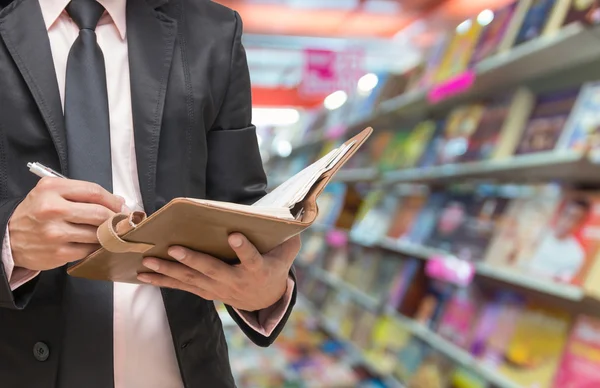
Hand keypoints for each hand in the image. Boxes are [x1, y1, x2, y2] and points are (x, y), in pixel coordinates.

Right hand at [9, 177, 125, 270]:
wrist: (9, 238)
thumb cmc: (37, 213)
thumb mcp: (52, 193)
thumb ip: (83, 194)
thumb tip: (119, 202)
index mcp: (52, 189)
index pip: (94, 191)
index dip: (113, 200)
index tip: (121, 206)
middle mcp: (52, 209)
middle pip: (99, 213)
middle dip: (115, 218)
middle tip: (121, 221)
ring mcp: (55, 233)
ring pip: (97, 233)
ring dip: (108, 234)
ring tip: (108, 232)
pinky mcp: (59, 253)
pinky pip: (90, 249)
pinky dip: (96, 246)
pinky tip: (94, 243)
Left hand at [138, 234, 300, 310]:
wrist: (264, 301)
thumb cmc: (274, 268)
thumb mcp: (286, 254)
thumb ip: (288, 239)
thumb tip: (293, 219)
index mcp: (257, 270)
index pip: (252, 259)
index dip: (244, 249)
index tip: (235, 235)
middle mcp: (235, 281)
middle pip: (213, 270)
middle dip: (193, 260)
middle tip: (174, 248)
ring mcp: (219, 289)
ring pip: (192, 280)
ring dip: (169, 271)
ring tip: (148, 262)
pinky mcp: (206, 291)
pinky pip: (183, 286)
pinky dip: (163, 281)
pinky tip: (144, 276)